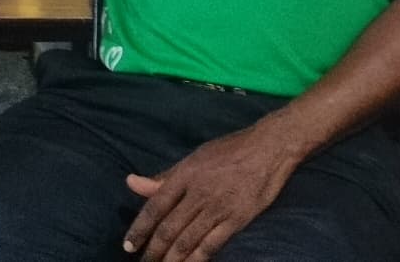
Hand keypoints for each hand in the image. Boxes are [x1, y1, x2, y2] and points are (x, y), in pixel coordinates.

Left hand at [122, 127, 301, 261]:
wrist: (270, 147)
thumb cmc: (230, 150)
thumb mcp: (195, 157)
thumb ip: (165, 176)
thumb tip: (132, 183)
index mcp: (185, 175)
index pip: (155, 207)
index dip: (139, 229)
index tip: (129, 245)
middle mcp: (198, 193)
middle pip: (169, 229)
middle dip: (153, 251)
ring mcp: (218, 208)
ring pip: (187, 240)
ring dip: (171, 259)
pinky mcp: (237, 220)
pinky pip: (211, 245)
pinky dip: (196, 259)